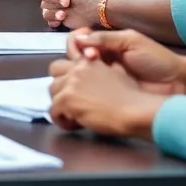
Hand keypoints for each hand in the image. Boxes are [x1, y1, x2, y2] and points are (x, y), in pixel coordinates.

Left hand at [49, 59, 165, 138]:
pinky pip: (53, 110)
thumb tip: (109, 67)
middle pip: (54, 72)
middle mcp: (77, 68)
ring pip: (51, 91)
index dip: (67, 74)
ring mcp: (71, 83)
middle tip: (69, 99)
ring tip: (71, 114)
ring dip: (59, 103)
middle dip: (59, 85)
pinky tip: (73, 124)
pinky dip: (60, 119)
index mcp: (89, 61)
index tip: (72, 88)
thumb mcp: (120, 72)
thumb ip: (108, 67)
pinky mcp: (67, 99)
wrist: (133, 109)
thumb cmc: (132, 95)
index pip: (67, 60)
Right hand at [51, 29, 185, 95]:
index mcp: (107, 45)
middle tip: (90, 60)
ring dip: (77, 73)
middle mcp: (102, 61)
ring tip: (88, 73)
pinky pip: (88, 92)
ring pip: (78, 75)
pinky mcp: (106, 96)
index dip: (77, 42)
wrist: (176, 82)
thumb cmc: (158, 59)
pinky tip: (87, 88)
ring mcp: (103, 79)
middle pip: (74, 58)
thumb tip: (80, 40)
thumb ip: (106, 39)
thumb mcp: (131, 41)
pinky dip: (83, 90)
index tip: (85, 47)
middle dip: (75, 58)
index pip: (80, 41)